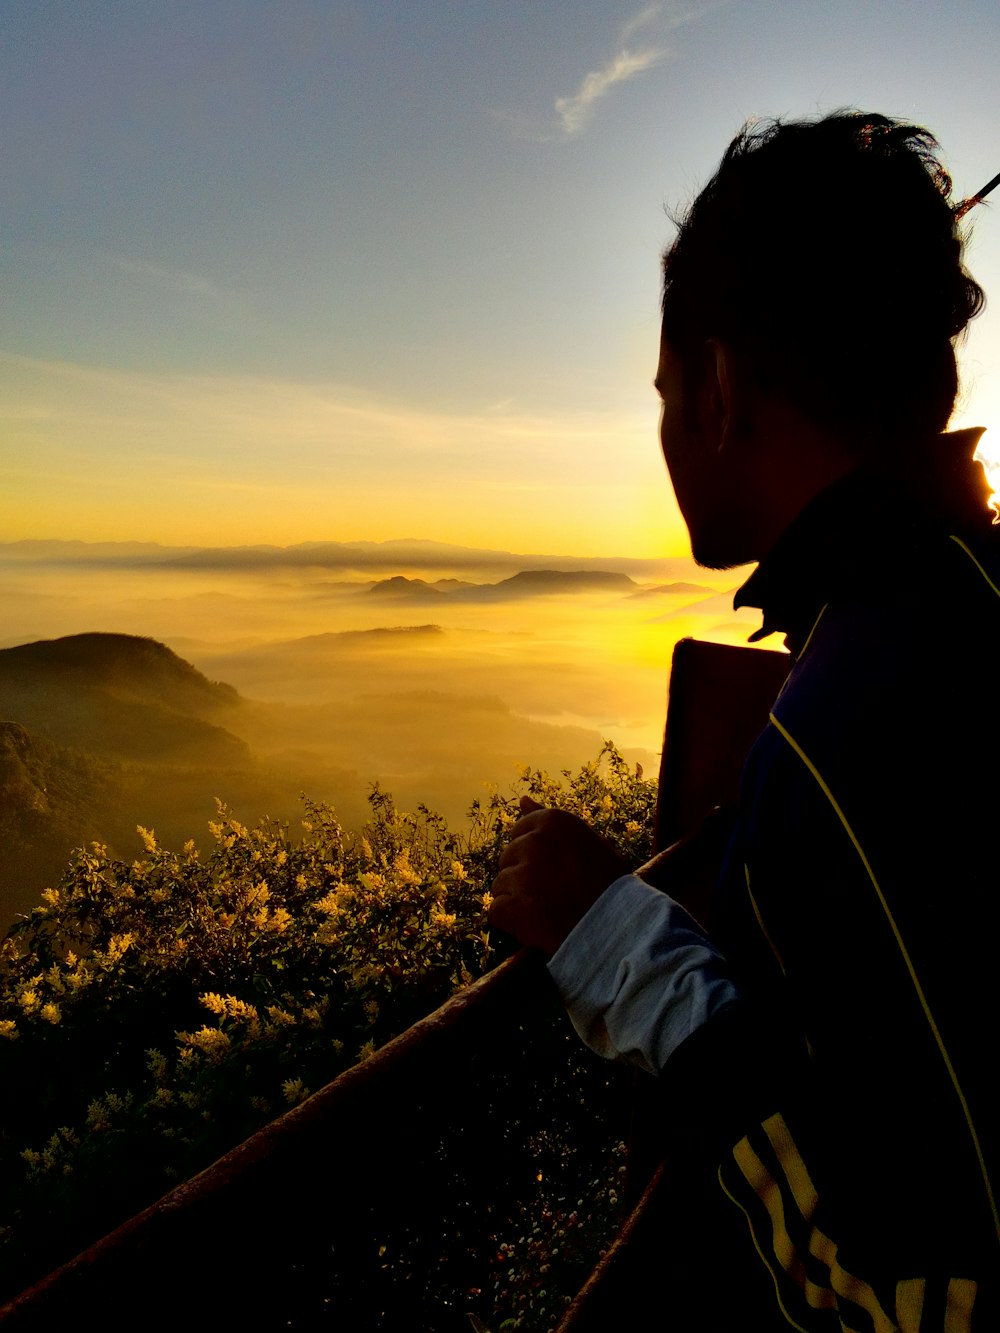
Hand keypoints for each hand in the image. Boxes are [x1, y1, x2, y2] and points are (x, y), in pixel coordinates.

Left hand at [488, 796, 628, 955]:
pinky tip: (537, 926)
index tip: (556, 871)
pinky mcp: (512, 906)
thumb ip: (549, 821)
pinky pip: (496, 911)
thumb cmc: (608, 883)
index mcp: (553, 820)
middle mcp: (534, 842)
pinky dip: (511, 922)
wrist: (620, 927)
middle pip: (507, 858)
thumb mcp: (585, 841)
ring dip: (517, 899)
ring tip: (549, 911)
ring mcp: (521, 874)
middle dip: (523, 876)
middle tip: (555, 893)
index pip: (519, 832)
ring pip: (500, 885)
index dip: (535, 856)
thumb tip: (521, 799)